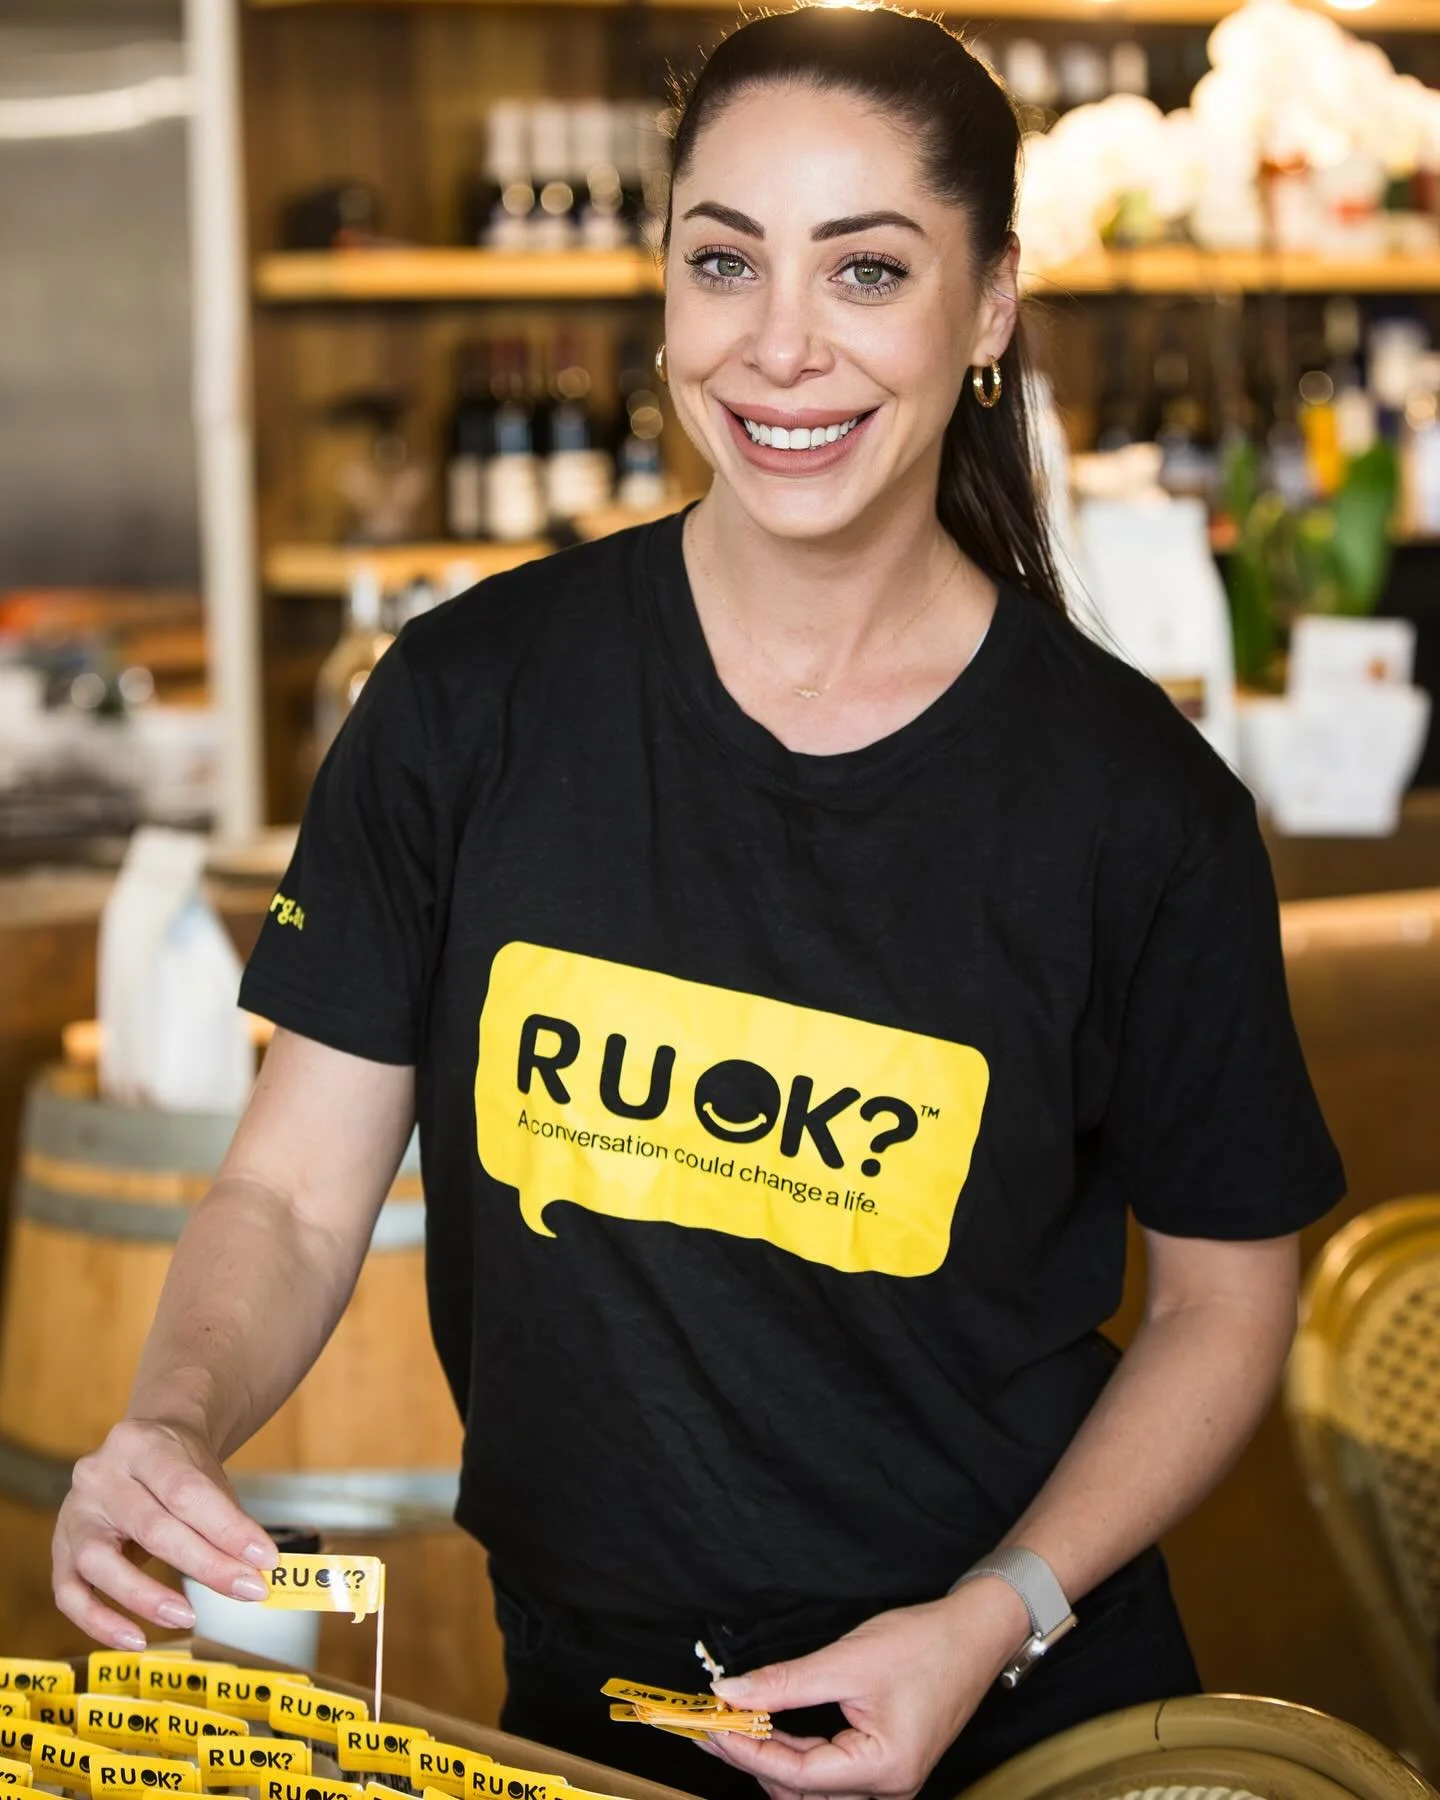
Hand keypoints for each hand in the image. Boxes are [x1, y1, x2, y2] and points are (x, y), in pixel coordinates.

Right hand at [53, 1417, 278, 1648]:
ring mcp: (74, 1512)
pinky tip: (136, 1639)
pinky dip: (100, 1622)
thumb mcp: (205, 1476)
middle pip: (152, 1527)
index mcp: (141, 1444)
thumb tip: (258, 1571)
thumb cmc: (178, 1468)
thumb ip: (226, 1521)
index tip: (265, 1559)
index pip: (187, 1491)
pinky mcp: (58, 1549)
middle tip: (248, 1590)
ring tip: (189, 1616)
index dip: (229, 1529)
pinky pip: (69, 1595)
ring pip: (99, 1562)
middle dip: (206, 1565)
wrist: (141, 1448)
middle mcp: (100, 1475)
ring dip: (147, 1597)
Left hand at [704, 1581, 1029, 1799]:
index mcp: (883, 1770)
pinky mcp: (882, 1763)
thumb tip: (732, 1693)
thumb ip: (786, 1682)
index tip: (712, 1726)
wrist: (975, 1634)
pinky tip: (769, 1725)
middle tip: (712, 1724)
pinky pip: (828, 1770)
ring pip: (812, 1786)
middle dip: (753, 1758)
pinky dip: (795, 1751)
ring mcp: (886, 1779)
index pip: (797, 1775)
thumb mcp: (847, 1660)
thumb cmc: (924, 1645)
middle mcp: (887, 1787)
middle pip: (801, 1791)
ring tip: (733, 1724)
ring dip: (771, 1757)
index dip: (747, 1751)